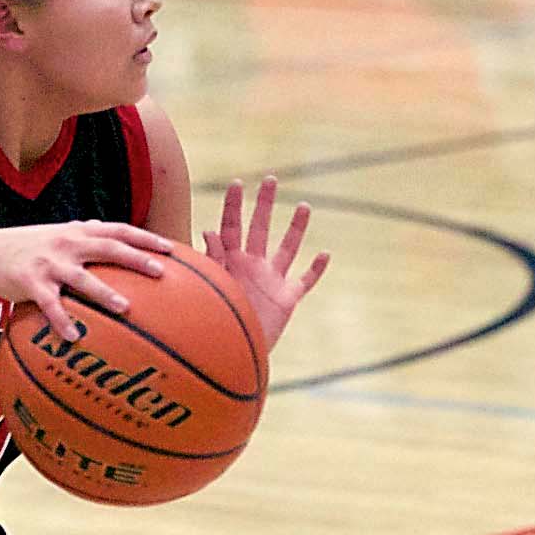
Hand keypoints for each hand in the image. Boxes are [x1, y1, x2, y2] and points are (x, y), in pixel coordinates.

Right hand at [0, 220, 173, 342]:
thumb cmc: (27, 246)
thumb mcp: (56, 234)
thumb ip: (82, 232)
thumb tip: (106, 225)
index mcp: (78, 233)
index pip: (118, 231)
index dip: (145, 238)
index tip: (171, 249)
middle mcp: (67, 244)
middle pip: (108, 248)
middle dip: (135, 258)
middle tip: (160, 272)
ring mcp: (49, 263)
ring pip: (82, 278)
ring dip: (104, 293)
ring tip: (125, 308)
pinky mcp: (30, 283)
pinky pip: (50, 305)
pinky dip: (62, 321)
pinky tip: (74, 337)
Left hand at [202, 177, 327, 350]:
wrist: (230, 353)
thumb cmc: (213, 322)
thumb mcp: (214, 286)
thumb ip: (213, 259)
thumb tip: (209, 230)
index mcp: (231, 262)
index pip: (231, 227)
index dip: (233, 206)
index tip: (237, 183)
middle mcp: (252, 266)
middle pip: (260, 229)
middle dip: (264, 204)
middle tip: (270, 180)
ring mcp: (271, 281)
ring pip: (287, 249)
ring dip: (296, 228)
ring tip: (303, 206)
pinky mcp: (287, 299)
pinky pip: (305, 280)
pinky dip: (316, 269)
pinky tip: (325, 254)